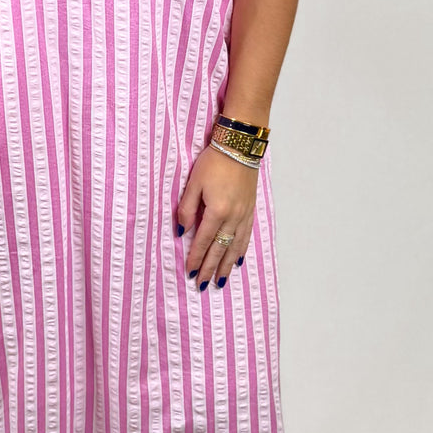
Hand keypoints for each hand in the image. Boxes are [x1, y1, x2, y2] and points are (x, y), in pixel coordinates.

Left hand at [176, 145, 258, 288]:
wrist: (240, 147)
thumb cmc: (214, 162)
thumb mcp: (194, 183)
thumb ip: (187, 208)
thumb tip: (182, 231)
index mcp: (217, 210)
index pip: (204, 241)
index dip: (196, 257)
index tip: (190, 272)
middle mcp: (233, 217)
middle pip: (220, 248)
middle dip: (210, 268)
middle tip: (204, 285)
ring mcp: (244, 215)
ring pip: (235, 246)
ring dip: (226, 265)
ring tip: (220, 281)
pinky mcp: (250, 210)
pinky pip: (246, 236)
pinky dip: (241, 251)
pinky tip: (238, 261)